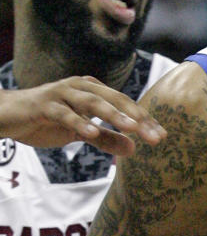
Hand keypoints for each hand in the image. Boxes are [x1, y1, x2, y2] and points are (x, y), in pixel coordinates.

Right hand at [0, 77, 164, 154]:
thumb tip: (133, 149)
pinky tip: (91, 133)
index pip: (125, 105)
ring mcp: (61, 94)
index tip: (162, 136)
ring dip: (113, 115)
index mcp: (93, 91)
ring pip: (92, 102)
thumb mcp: (81, 133)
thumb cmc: (47, 120)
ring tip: (132, 128)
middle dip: (137, 118)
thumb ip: (106, 139)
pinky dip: (78, 122)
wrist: (8, 116)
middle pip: (115, 100)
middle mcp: (80, 87)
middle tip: (155, 136)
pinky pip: (64, 113)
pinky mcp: (43, 105)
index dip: (144, 120)